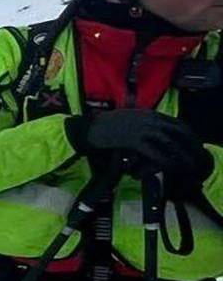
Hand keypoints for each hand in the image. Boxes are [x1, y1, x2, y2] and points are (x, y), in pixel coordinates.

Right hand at [68, 109, 205, 172]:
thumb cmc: (104, 126)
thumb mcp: (127, 120)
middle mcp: (148, 119)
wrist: (88, 129)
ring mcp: (142, 129)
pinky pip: (155, 152)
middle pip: (176, 131)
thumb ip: (142, 123)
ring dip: (179, 154)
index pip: (174, 122)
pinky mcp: (135, 140)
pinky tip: (168, 167)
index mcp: (148, 113)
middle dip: (187, 145)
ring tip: (185, 165)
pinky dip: (164, 160)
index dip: (185, 134)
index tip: (190, 144)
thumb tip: (153, 132)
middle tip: (192, 157)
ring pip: (168, 142)